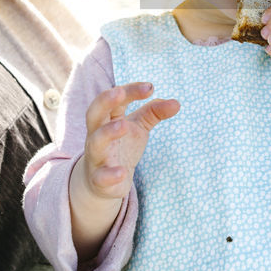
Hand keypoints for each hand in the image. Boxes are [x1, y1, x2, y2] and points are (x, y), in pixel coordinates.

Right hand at [78, 82, 179, 200]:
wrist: (104, 183)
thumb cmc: (122, 147)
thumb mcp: (138, 127)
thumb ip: (154, 112)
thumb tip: (177, 103)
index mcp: (108, 119)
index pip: (115, 99)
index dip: (131, 91)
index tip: (150, 87)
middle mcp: (97, 134)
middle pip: (94, 114)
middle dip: (105, 101)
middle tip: (119, 92)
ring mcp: (96, 157)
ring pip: (96, 142)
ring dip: (107, 133)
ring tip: (124, 126)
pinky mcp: (99, 180)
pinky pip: (101, 177)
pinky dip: (110, 174)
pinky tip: (122, 173)